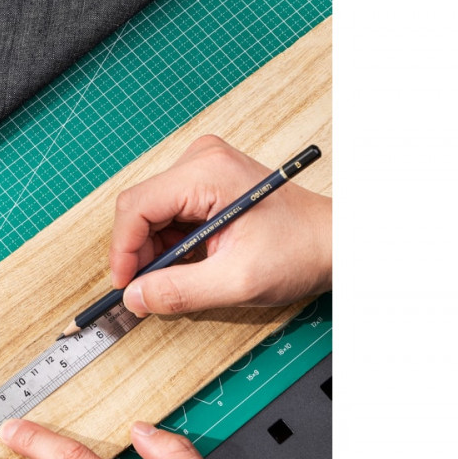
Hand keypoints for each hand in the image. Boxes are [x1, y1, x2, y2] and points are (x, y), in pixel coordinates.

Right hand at [110, 134, 330, 315]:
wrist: (334, 241)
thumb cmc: (300, 250)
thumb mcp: (237, 280)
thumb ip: (180, 290)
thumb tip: (135, 298)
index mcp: (207, 173)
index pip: (136, 207)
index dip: (123, 251)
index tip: (127, 287)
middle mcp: (200, 160)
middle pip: (140, 209)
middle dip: (139, 254)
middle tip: (149, 291)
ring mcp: (202, 168)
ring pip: (151, 213)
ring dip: (155, 251)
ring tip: (178, 277)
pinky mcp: (206, 181)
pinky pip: (168, 213)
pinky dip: (170, 244)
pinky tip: (190, 262)